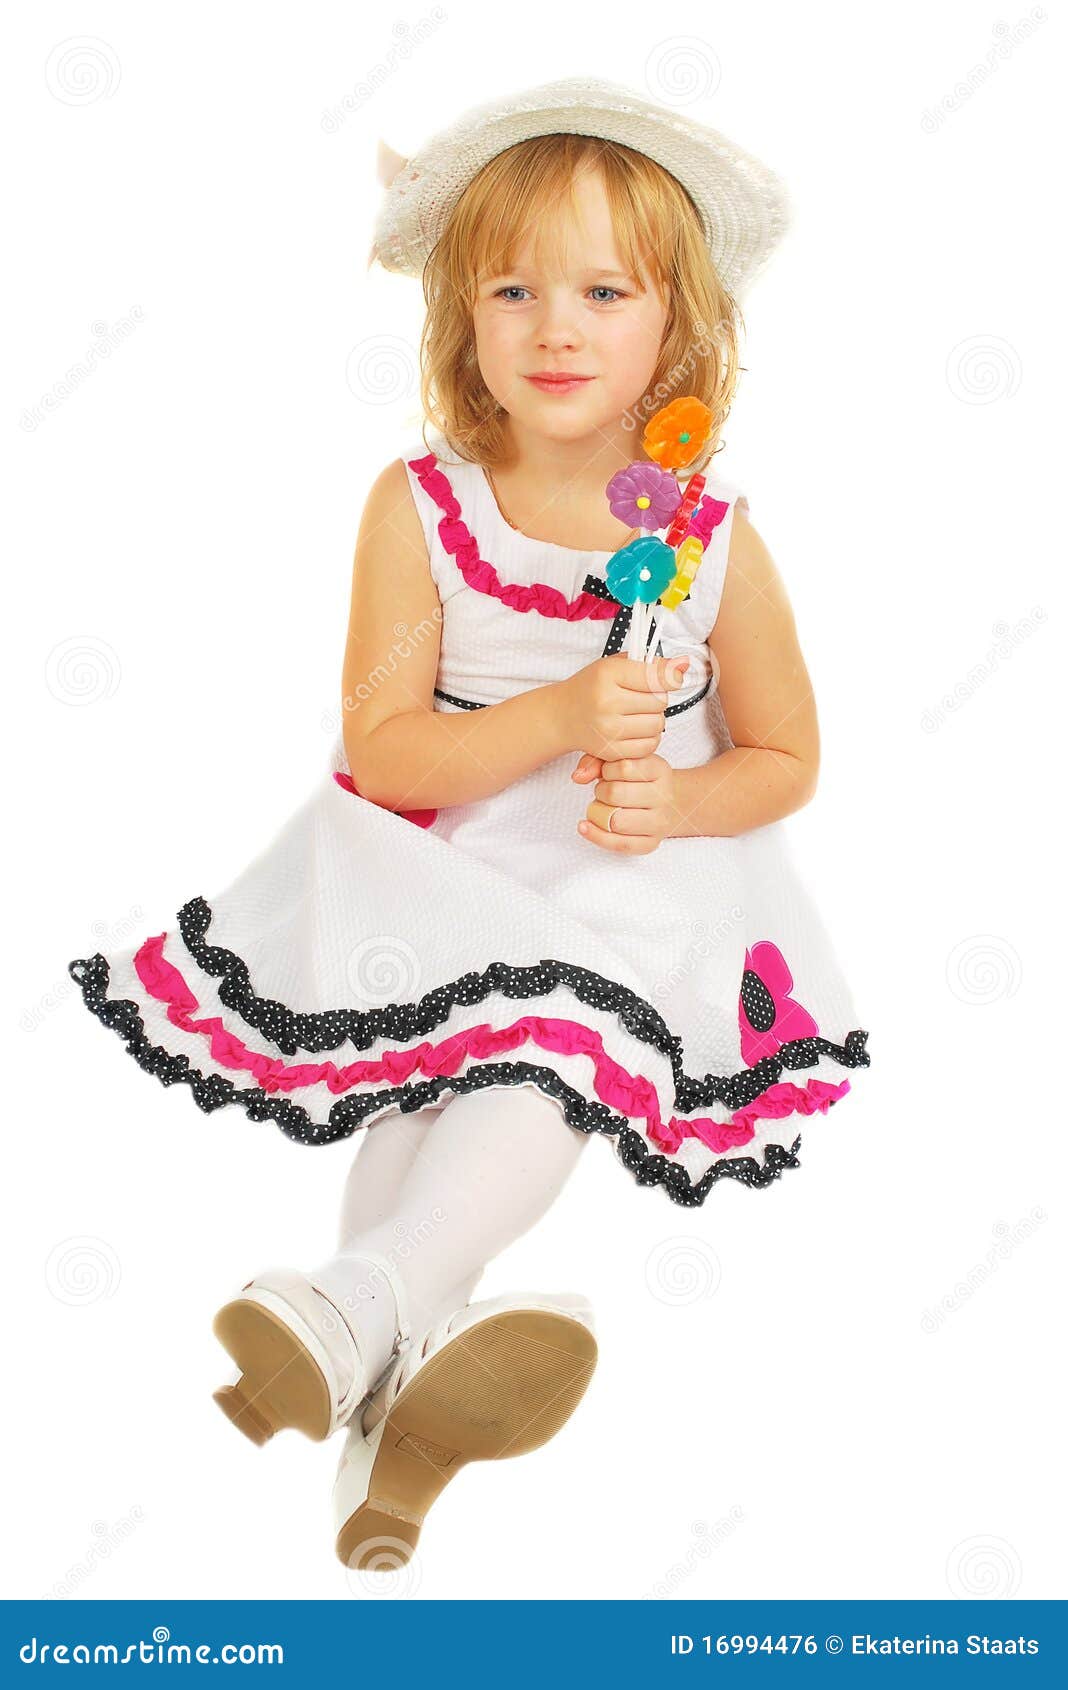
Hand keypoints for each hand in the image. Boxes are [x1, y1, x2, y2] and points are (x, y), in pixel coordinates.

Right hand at [554, 652, 688, 761]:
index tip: (671, 678)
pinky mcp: (611, 751)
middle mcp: (607, 702)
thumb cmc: (592, 687)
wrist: (563, 716)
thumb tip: (685, 664)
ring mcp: (609, 730)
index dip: (670, 677)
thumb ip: (650, 664)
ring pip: (658, 724)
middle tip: (642, 697)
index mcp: (607, 675)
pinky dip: (648, 737)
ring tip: (638, 713)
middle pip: (660, 702)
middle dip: (657, 698)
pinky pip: (650, 745)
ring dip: (654, 718)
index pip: (656, 676)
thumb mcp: (615, 665)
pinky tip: (635, 729)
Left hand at [570, 750, 678, 853]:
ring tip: (604, 807)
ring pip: (617, 821)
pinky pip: (619, 844)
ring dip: (600, 813)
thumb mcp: (622, 761)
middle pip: (616, 793)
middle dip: (601, 791)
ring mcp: (659, 822)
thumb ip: (597, 761)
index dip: (607, 769)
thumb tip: (578, 777)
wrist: (669, 804)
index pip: (624, 767)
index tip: (608, 772)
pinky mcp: (651, 843)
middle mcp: (664, 797)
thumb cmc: (639, 780)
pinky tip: (585, 827)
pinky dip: (597, 836)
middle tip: (605, 791)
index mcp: (660, 770)